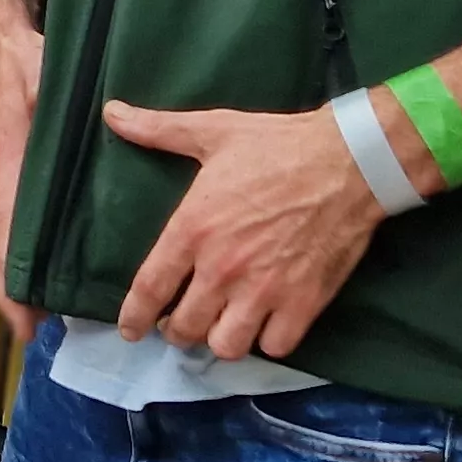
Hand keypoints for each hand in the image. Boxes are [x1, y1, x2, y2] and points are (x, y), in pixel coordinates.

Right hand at [0, 17, 45, 341]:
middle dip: (5, 292)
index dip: (11, 275)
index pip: (4, 229)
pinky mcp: (3, 168)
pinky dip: (7, 253)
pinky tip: (29, 270)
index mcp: (8, 160)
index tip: (24, 313)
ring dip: (4, 278)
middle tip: (29, 333)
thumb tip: (103, 122)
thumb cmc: (24, 56)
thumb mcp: (48, 76)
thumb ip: (67, 102)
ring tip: (29, 316)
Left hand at [100, 100, 385, 361]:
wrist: (349, 161)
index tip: (131, 331)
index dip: (134, 318)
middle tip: (182, 321)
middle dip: (178, 330)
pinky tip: (265, 325)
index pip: (149, 290)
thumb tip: (112, 113)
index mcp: (193, 229)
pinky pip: (274, 347)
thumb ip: (158, 130)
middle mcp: (223, 268)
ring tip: (222, 325)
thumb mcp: (213, 131)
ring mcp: (264, 290)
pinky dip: (267, 341)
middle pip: (185, 328)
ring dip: (220, 339)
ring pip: (227, 346)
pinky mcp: (303, 303)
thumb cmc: (278, 146)